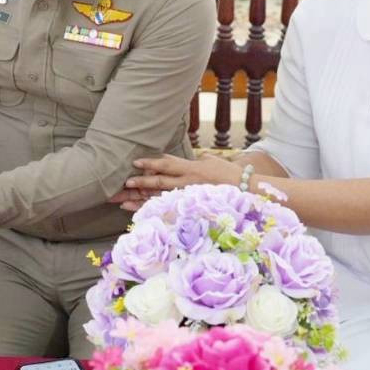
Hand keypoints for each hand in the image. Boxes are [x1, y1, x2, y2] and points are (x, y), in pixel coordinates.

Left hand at [108, 153, 242, 211]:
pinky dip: (151, 209)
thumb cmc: (229, 174)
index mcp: (192, 168)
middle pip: (159, 181)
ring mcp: (188, 196)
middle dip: (140, 181)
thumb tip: (187, 159)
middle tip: (123, 182)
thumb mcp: (212, 162)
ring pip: (160, 197)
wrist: (247, 191)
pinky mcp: (189, 207)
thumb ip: (196, 160)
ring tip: (122, 199)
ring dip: (140, 198)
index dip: (152, 162)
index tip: (136, 162)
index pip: (168, 163)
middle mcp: (188, 182)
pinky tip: (136, 211)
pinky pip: (167, 209)